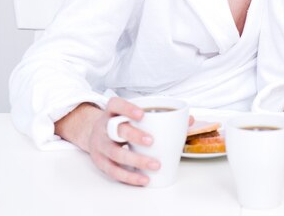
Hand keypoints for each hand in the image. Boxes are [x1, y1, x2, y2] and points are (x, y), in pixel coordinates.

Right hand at [56, 98, 193, 185]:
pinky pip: (113, 171)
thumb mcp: (134, 115)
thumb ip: (160, 116)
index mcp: (113, 112)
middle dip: (134, 135)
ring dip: (136, 160)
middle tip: (151, 141)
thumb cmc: (122, 123)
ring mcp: (100, 145)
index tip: (142, 114)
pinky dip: (129, 176)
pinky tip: (143, 179)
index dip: (127, 108)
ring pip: (115, 153)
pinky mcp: (100, 161)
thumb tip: (188, 120)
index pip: (116, 105)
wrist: (94, 134)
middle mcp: (104, 127)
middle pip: (116, 130)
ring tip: (155, 164)